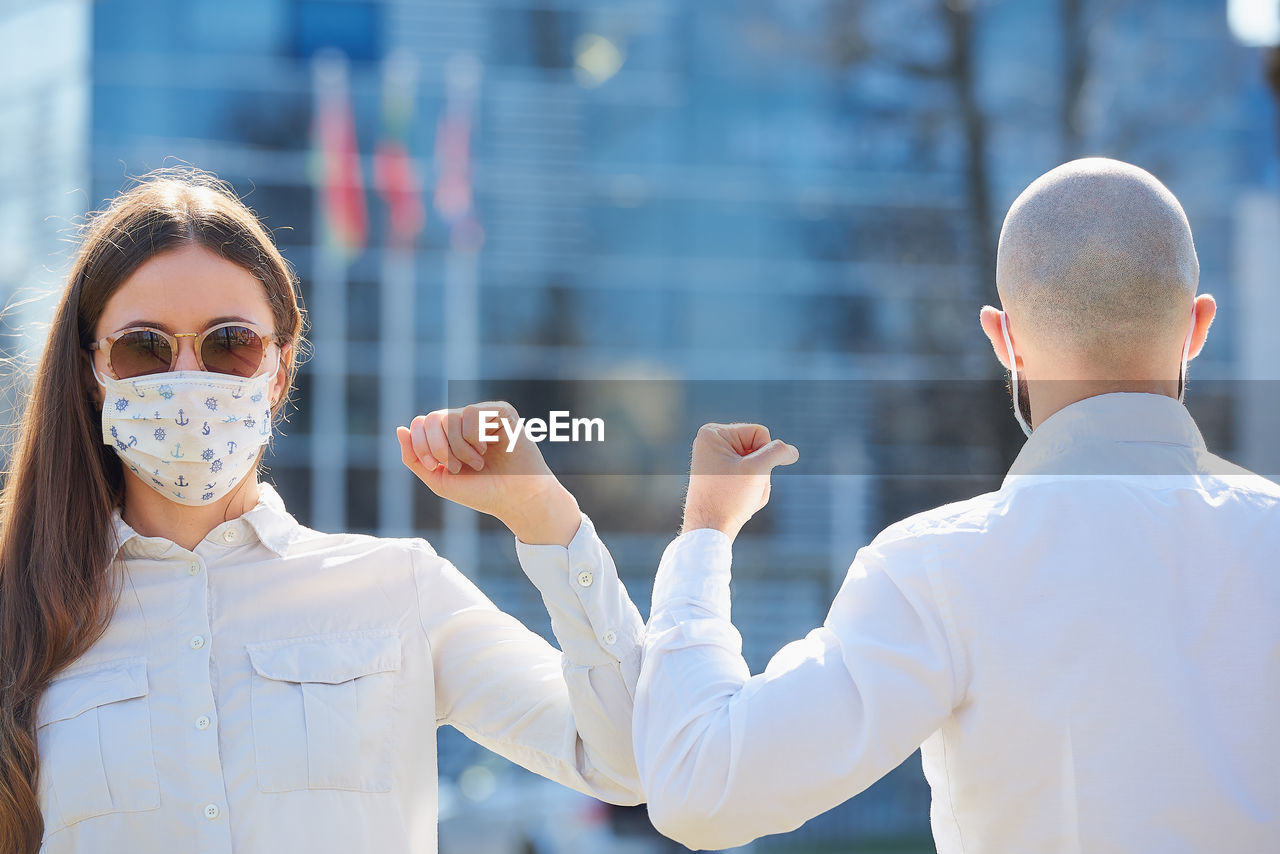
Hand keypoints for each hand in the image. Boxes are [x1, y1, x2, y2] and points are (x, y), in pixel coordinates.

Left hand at [397, 401, 580, 546]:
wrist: (516, 499)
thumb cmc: (482, 492)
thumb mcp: (439, 480)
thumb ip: (414, 457)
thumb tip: (399, 428)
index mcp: (448, 436)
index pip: (420, 423)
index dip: (420, 445)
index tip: (433, 466)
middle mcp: (464, 422)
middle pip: (433, 418)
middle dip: (438, 447)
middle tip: (457, 466)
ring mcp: (483, 415)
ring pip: (452, 417)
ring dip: (460, 448)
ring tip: (479, 462)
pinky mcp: (501, 412)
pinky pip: (473, 413)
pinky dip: (476, 437)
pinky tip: (489, 448)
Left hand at [682, 423, 798, 540]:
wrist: (709, 531)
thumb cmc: (728, 499)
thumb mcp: (757, 470)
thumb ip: (778, 453)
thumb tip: (792, 451)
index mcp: (714, 433)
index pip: (760, 433)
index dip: (764, 455)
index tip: (747, 474)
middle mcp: (712, 443)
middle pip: (758, 449)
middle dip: (760, 472)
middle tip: (744, 489)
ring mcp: (716, 460)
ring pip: (757, 465)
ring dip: (758, 484)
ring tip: (742, 498)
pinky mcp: (721, 475)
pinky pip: (749, 477)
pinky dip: (752, 490)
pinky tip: (741, 502)